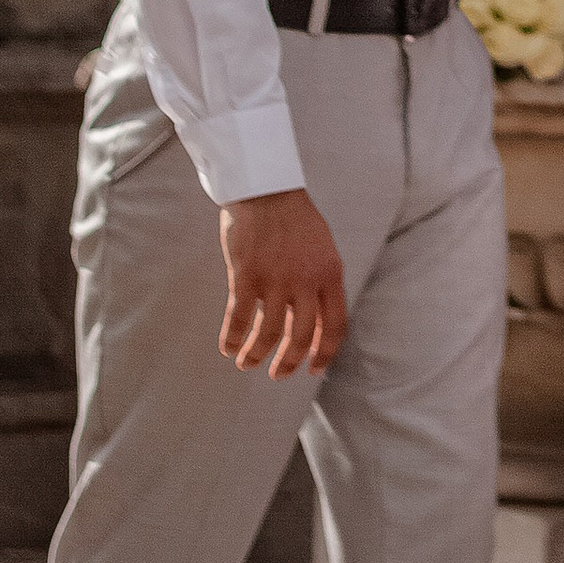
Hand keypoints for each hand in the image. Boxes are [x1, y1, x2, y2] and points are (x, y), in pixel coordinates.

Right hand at [219, 190, 346, 376]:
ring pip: (269, 333)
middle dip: (288, 363)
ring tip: (247, 363)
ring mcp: (275, 278)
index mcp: (330, 273)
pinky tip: (228, 347)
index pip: (335, 325)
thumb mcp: (321, 249)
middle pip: (301, 336)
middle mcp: (306, 280)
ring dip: (257, 355)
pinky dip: (232, 338)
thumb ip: (319, 285)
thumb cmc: (294, 219)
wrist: (267, 188)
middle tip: (277, 375)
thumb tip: (309, 326)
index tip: (314, 369)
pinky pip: (238, 318)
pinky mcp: (246, 274)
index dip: (325, 353)